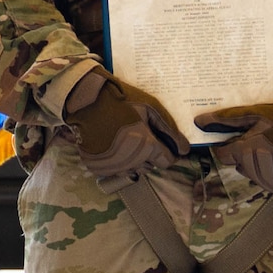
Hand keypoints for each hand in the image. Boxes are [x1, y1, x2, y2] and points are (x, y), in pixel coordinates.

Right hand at [64, 71, 187, 178]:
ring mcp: (114, 167)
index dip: (167, 152)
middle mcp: (132, 162)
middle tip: (141, 137)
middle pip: (150, 167)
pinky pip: (115, 170)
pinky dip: (116, 162)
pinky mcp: (98, 168)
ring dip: (134, 160)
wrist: (86, 102)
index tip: (162, 143)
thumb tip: (185, 149)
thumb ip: (170, 131)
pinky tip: (112, 146)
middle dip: (150, 155)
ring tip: (126, 141)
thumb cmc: (121, 101)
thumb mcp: (150, 110)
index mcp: (147, 147)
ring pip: (133, 170)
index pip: (167, 162)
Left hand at [193, 99, 272, 193]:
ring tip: (271, 147)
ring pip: (251, 173)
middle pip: (238, 164)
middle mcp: (255, 169)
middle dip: (243, 153)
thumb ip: (226, 120)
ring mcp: (269, 180)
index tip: (233, 139)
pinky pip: (266, 181)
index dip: (225, 147)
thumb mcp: (255, 115)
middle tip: (259, 139)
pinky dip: (269, 171)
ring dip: (256, 162)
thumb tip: (198, 122)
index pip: (222, 156)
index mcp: (246, 151)